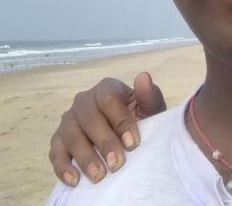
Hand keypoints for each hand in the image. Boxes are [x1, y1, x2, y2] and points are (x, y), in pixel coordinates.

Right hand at [49, 71, 166, 185]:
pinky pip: (56, 151)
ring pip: (72, 136)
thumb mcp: (150, 109)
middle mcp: (84, 100)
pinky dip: (63, 166)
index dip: (120, 121)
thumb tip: (144, 77)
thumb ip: (149, 95)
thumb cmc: (140, 119)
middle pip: (89, 119)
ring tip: (99, 176)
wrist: (128, 137)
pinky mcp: (59, 139)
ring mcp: (69, 119)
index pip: (109, 100)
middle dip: (104, 143)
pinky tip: (75, 179)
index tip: (133, 143)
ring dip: (85, 157)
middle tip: (117, 164)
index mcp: (107, 88)